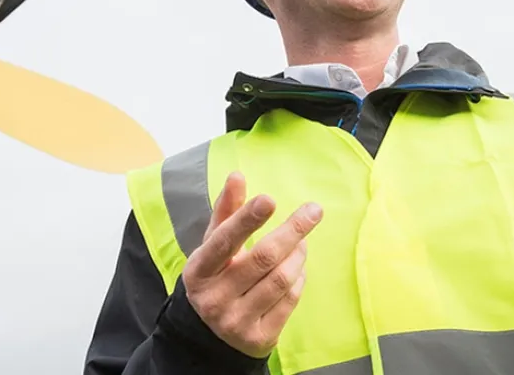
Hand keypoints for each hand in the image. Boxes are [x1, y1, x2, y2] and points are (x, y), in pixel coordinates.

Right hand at [181, 171, 322, 358]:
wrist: (210, 333)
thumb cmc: (216, 273)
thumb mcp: (213, 243)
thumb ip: (226, 210)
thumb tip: (237, 175)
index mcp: (199, 270)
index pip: (224, 240)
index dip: (246, 219)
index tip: (270, 199)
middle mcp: (214, 299)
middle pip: (262, 258)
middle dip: (292, 230)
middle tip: (314, 210)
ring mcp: (237, 322)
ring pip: (281, 279)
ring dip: (299, 254)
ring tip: (303, 241)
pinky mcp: (259, 339)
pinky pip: (290, 300)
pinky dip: (300, 277)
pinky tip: (298, 266)